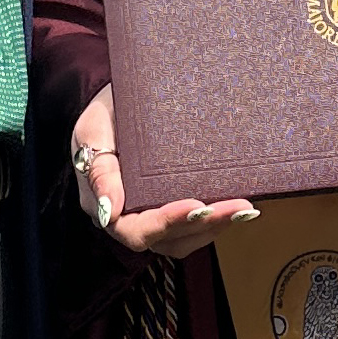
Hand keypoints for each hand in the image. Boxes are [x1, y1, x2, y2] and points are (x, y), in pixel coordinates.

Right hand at [70, 85, 258, 260]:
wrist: (123, 100)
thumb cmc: (106, 113)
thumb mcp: (93, 129)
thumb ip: (99, 169)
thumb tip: (108, 211)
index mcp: (104, 204)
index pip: (134, 230)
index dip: (167, 222)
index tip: (196, 205)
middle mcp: (127, 218)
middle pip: (166, 239)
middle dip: (204, 224)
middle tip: (238, 207)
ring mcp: (150, 216)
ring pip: (184, 239)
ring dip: (216, 226)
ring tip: (243, 208)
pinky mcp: (169, 208)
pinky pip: (193, 228)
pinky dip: (217, 220)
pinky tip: (239, 208)